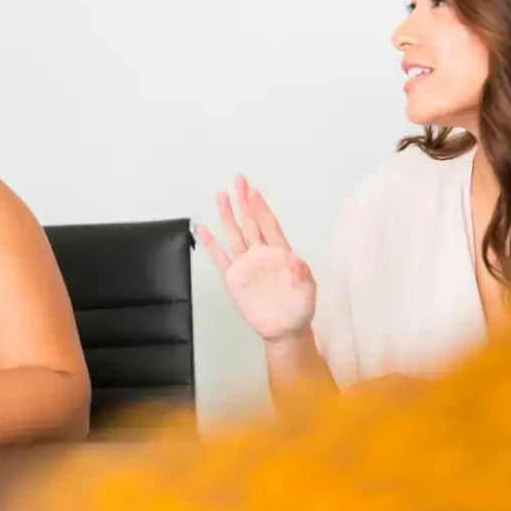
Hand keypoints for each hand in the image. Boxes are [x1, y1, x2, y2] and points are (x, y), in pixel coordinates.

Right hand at [197, 175, 316, 343]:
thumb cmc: (299, 309)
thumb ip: (302, 275)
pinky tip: (203, 229)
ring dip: (227, 216)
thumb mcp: (307, 292)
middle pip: (250, 222)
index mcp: (279, 254)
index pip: (268, 225)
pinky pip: (220, 258)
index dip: (261, 208)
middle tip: (238, 181)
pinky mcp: (234, 278)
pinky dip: (211, 244)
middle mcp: (260, 254)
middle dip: (244, 201)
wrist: (284, 330)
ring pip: (234, 234)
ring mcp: (246, 265)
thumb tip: (294, 258)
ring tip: (220, 196)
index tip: (254, 191)